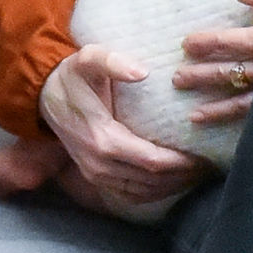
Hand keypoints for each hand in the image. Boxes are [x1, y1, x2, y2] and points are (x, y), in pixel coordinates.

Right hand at [29, 45, 201, 216]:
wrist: (44, 95)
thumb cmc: (72, 75)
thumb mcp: (89, 58)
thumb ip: (113, 62)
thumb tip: (142, 73)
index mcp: (103, 139)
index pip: (152, 161)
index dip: (181, 162)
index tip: (204, 155)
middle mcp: (99, 164)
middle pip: (151, 181)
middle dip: (183, 176)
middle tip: (209, 166)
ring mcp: (95, 174)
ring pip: (142, 192)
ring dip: (172, 187)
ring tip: (197, 175)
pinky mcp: (94, 177)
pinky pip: (129, 194)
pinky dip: (154, 193)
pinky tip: (172, 182)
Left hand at [170, 0, 252, 125]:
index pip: (228, 41)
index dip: (204, 43)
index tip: (185, 45)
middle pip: (226, 73)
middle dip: (199, 76)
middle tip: (176, 80)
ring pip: (238, 100)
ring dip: (213, 106)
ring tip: (192, 114)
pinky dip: (240, 124)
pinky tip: (230, 130)